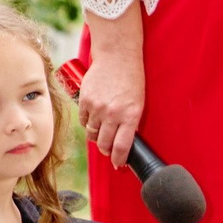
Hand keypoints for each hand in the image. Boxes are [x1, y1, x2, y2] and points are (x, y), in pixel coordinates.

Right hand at [78, 39, 147, 167]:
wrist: (117, 57)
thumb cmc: (132, 80)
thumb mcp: (139, 103)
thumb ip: (130, 122)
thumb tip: (124, 141)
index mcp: (130, 116)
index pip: (121, 147)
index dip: (118, 160)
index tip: (118, 164)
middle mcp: (112, 114)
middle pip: (104, 144)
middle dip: (106, 151)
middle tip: (108, 150)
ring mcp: (97, 108)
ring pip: (92, 133)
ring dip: (96, 136)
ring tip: (101, 132)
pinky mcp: (85, 100)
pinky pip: (83, 121)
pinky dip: (88, 124)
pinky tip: (93, 120)